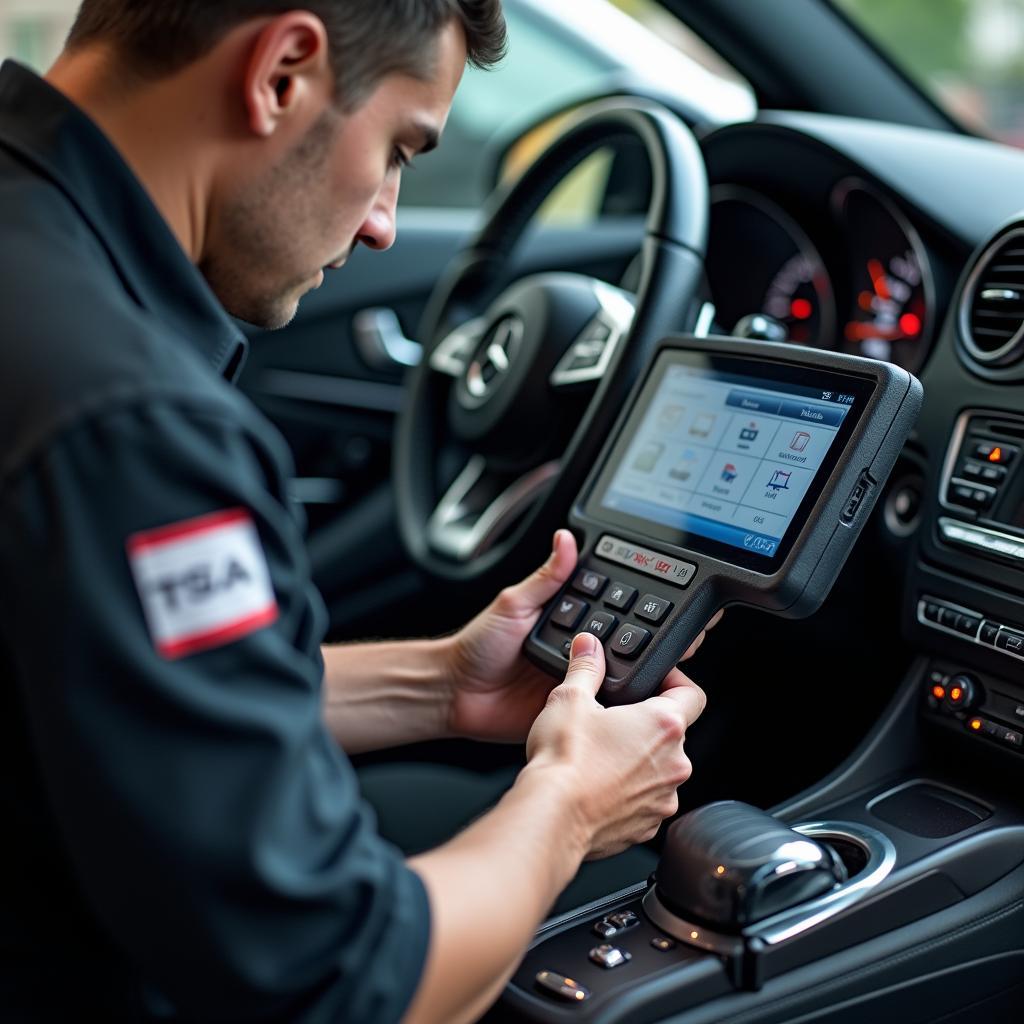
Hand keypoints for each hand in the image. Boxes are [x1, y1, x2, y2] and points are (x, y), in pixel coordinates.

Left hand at [444, 530, 721, 743]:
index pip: (613, 604)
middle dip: (657, 635)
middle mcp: (579, 647)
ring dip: (645, 667)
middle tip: (685, 631)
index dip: (641, 601)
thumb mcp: (512, 603)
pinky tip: (641, 695)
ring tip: (673, 661)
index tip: (673, 594)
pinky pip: (606, 705)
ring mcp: (579, 678)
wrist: (456, 693)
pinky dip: (624, 700)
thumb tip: (566, 539)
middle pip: (629, 639)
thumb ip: (544, 577)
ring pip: (625, 672)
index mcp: (567, 617)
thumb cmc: (477, 646)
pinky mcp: (575, 707)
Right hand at [525, 632, 706, 858]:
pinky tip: (599, 785)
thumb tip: (589, 646)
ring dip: (638, 761)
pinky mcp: (648, 825)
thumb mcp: (570, 698)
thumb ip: (586, 667)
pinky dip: (629, 793)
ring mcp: (663, 797)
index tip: (657, 681)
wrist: (551, 817)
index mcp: (663, 725)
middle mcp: (674, 763)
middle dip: (644, 725)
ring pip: (658, 769)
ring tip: (601, 756)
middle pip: (671, 734)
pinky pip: (646, 801)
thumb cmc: (565, 761)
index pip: (693, 694)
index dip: (676, 682)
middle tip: (612, 721)